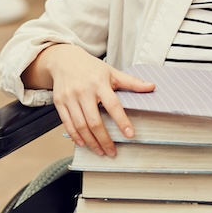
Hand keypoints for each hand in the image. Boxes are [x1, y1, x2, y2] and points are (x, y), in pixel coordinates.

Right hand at [33, 44, 154, 156]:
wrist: (65, 60)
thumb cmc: (91, 68)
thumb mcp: (112, 72)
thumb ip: (131, 82)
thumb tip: (152, 87)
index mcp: (100, 83)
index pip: (113, 105)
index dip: (122, 121)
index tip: (130, 134)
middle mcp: (84, 91)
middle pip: (94, 121)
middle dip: (104, 139)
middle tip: (112, 152)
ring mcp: (70, 97)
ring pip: (80, 125)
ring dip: (91, 142)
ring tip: (100, 151)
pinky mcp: (59, 103)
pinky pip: (67, 123)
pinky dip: (75, 136)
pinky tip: (83, 143)